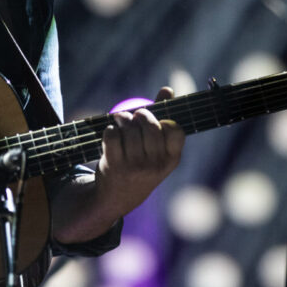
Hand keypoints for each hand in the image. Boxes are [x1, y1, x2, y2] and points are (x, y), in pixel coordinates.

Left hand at [95, 86, 184, 215]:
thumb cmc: (141, 165)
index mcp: (171, 159)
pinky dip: (110, 129)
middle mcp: (155, 164)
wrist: (117, 197)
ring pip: (129, 129)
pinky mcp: (114, 165)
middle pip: (150, 125)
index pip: (176, 130)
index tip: (158, 122)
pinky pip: (113, 135)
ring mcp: (135, 166)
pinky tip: (112, 133)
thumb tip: (168, 90)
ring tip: (120, 121)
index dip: (165, 121)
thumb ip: (163, 118)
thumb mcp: (157, 150)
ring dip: (122, 119)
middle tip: (133, 115)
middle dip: (139, 115)